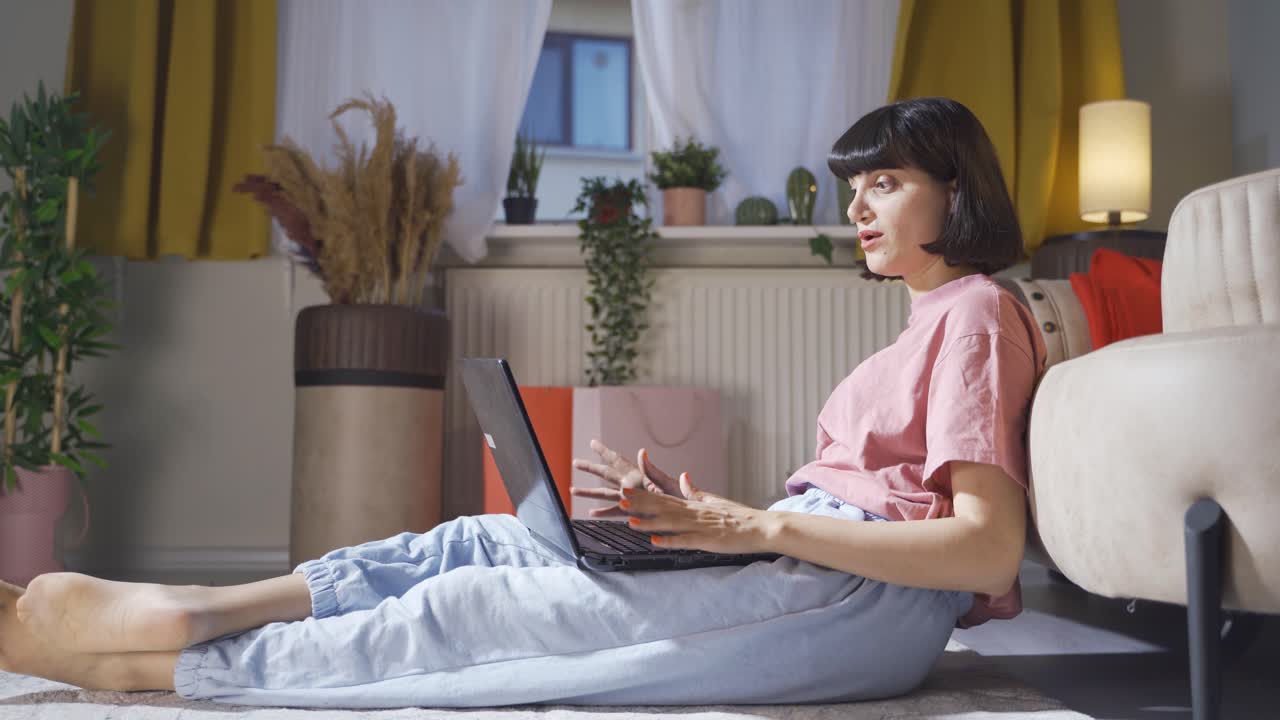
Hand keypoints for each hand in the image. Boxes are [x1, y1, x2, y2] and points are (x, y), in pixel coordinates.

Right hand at [570, 439, 681, 517]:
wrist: (689, 519)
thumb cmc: (682, 499)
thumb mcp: (666, 482)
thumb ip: (651, 470)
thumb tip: (641, 452)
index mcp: (639, 477)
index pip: (617, 461)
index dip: (604, 452)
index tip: (592, 442)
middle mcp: (633, 486)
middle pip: (606, 475)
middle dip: (591, 469)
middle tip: (575, 462)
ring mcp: (632, 500)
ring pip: (606, 494)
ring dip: (590, 493)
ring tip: (574, 490)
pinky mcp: (635, 514)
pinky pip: (615, 513)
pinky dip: (603, 512)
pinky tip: (592, 512)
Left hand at [616, 474, 774, 554]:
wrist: (763, 526)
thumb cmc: (740, 517)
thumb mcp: (715, 501)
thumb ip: (696, 492)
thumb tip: (684, 476)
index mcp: (694, 505)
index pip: (664, 498)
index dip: (643, 495)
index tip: (626, 490)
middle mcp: (694, 513)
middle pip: (663, 508)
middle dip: (640, 504)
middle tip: (620, 498)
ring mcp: (701, 526)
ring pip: (670, 524)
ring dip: (649, 522)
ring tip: (630, 520)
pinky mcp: (709, 540)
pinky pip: (686, 541)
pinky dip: (670, 541)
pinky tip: (656, 541)